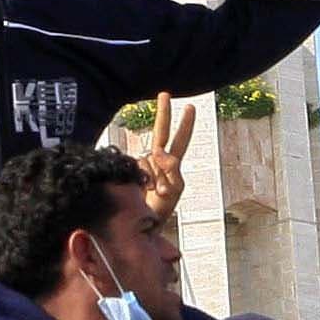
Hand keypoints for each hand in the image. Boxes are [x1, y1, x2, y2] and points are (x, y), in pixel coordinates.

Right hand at [136, 94, 195, 224]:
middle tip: (165, 93)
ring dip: (157, 175)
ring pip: (152, 157)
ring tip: (156, 193)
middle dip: (164, 113)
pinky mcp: (130, 170)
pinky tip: (146, 190)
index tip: (189, 107)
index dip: (185, 125)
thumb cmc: (161, 211)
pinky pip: (140, 165)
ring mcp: (143, 165)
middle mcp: (157, 162)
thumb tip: (162, 151)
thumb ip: (173, 169)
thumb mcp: (176, 191)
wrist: (141, 226)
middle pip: (161, 133)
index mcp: (172, 166)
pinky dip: (147, 177)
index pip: (180, 141)